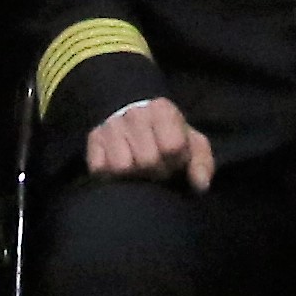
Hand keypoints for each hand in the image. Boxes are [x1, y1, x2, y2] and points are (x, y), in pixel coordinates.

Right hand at [80, 98, 211, 186]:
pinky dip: (111, 176)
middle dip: (155, 172)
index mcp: (162, 109)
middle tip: (156, 170)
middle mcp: (134, 113)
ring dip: (133, 176)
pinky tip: (121, 171)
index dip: (175, 162)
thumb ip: (202, 163)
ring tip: (139, 171)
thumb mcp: (192, 144)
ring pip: (122, 166)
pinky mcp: (93, 139)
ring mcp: (111, 125)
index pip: (171, 147)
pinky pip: (100, 169)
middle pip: (147, 160)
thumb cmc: (168, 136)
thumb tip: (200, 185)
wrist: (133, 117)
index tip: (174, 162)